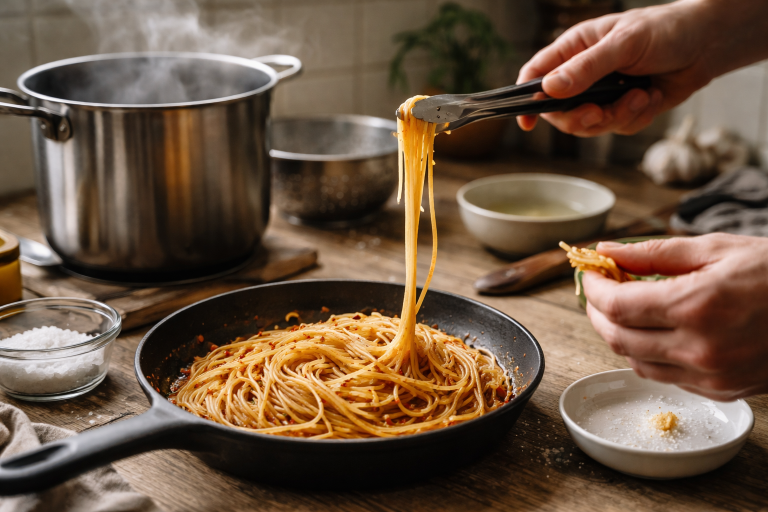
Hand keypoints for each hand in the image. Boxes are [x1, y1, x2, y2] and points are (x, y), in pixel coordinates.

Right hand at [517, 0, 767, 135]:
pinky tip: (650, 98)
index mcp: (574, 50)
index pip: (535, 75)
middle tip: (598, 113)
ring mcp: (602, 94)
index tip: (526, 123)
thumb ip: (586, 68)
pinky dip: (635, 118)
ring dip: (615, 117)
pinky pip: (617, 128)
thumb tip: (549, 89)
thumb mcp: (624, 44)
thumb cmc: (665, 30)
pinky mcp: (623, 109)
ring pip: (588, 125)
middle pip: (559, 112)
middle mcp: (582, 75)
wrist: (707, 45)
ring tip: (639, 97)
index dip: (525, 99)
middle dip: (580, 118)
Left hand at [582, 234, 767, 399]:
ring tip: (625, 310)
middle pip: (618, 338)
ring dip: (620, 336)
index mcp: (696, 306)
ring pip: (636, 363)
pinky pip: (666, 377)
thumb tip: (606, 252)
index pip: (617, 306)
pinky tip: (655, 332)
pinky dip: (648, 355)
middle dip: (598, 314)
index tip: (591, 275)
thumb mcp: (715, 249)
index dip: (594, 290)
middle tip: (600, 292)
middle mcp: (700, 348)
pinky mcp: (723, 391)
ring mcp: (712, 375)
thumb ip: (653, 253)